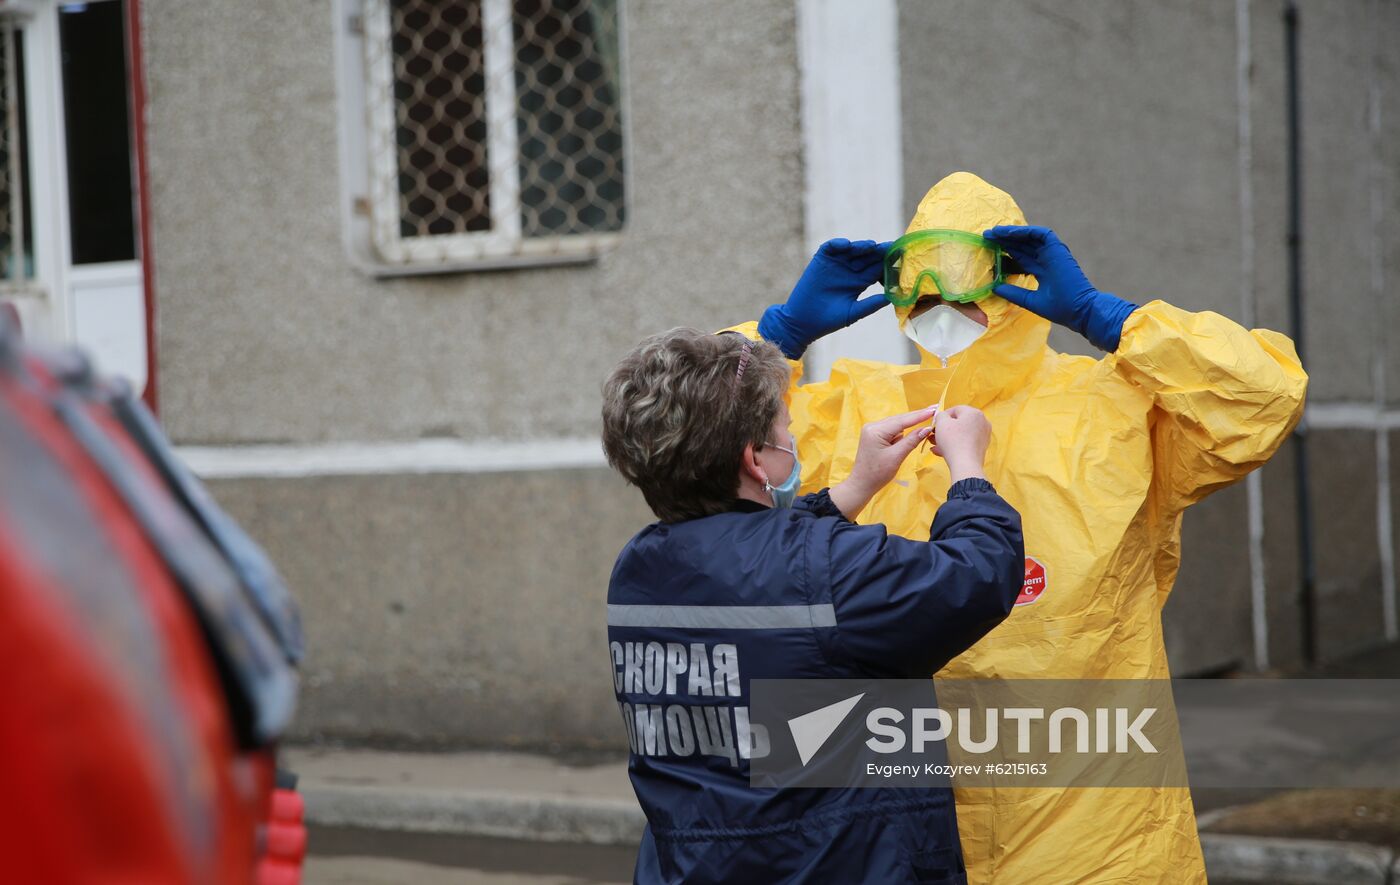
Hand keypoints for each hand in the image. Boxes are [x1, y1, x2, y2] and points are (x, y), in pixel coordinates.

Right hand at [758, 238, 891, 358]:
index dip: (887, 263)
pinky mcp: (821, 260)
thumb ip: (870, 304)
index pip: (877, 268)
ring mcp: (836, 264)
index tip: (899, 258)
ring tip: (870, 246)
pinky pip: (830, 247)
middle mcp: (850, 270)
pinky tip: (846, 245)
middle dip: (878, 251)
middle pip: (867, 256)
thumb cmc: (829, 320)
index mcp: (860, 282)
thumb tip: (891, 298)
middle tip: (890, 246)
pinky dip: (838, 244)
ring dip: (861, 246)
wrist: (803, 322)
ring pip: (852, 250)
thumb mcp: (853, 313)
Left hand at [829, 406, 936, 518]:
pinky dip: (903, 432)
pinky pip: (892, 430)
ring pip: (897, 424)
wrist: (862, 485)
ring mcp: (873, 430)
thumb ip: (911, 441)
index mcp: (876, 430)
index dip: (919, 415)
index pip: (902, 420)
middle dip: (917, 416)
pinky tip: (913, 431)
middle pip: (899, 419)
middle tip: (934, 410)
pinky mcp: (875, 436)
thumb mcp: (896, 457)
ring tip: (928, 417)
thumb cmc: (877, 474)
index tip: (934, 409)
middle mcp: (873, 426)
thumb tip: (927, 429)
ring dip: (910, 424)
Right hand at [930, 405, 990, 482]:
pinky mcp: (981, 448)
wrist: (965, 465)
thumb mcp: (941, 423)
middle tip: (933, 436)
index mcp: (974, 413)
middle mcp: (982, 422)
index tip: (934, 425)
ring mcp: (983, 436)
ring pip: (961, 434)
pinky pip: (965, 443)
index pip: (955, 409)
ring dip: (947, 438)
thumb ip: (940, 415)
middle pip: (959, 423)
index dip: (942, 416)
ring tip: (935, 445)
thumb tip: (942, 417)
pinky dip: (954, 445)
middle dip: (944, 429)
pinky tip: (941, 452)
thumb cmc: (953, 441)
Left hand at [982, 225, 1137, 351]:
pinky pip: (1040, 234)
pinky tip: (1008, 233)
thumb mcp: (1030, 301)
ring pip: (1028, 238)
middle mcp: (1046, 260)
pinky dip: (1025, 232)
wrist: (1079, 309)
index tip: (988, 252)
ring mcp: (1052, 253)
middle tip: (985, 237)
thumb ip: (1013, 293)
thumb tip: (995, 288)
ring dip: (1011, 234)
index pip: (1020, 258)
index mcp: (1042, 271)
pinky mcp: (1057, 248)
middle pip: (1021, 246)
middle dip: (1003, 241)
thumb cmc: (1060, 309)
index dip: (1004, 254)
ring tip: (993, 232)